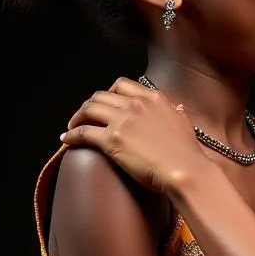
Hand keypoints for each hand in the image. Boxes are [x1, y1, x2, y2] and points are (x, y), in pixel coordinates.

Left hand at [59, 77, 205, 193]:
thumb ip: (177, 113)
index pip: (122, 85)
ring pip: (88, 109)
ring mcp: (122, 120)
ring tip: (72, 126)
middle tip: (85, 116)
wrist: (185, 170)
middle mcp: (136, 104)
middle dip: (89, 105)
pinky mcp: (111, 139)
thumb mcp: (185, 125)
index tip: (104, 103)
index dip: (108, 93)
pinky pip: (83, 132)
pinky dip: (71, 134)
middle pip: (101, 96)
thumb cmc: (188, 153)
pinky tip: (66, 140)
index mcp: (153, 99)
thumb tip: (176, 107)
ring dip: (77, 117)